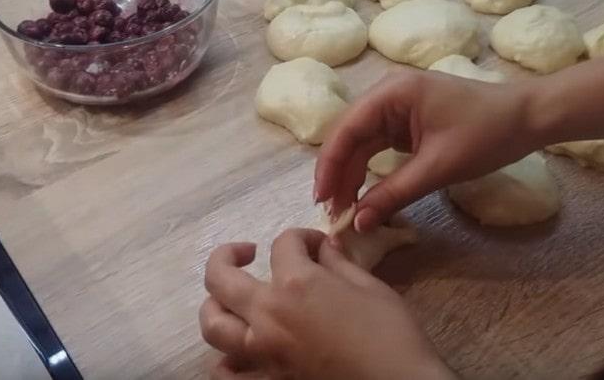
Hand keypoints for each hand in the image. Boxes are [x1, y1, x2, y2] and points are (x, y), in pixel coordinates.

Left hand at [199, 229, 454, 379]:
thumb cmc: (391, 335)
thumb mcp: (370, 288)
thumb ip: (339, 264)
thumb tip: (325, 247)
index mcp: (296, 283)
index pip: (283, 243)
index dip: (302, 237)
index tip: (318, 245)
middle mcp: (267, 314)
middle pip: (220, 276)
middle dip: (228, 254)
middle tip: (247, 252)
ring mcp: (261, 350)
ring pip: (211, 324)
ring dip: (215, 304)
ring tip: (232, 298)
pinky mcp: (267, 379)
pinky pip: (227, 373)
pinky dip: (225, 360)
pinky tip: (237, 352)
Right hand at [315, 68, 538, 231]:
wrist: (529, 119)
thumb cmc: (486, 135)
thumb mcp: (437, 168)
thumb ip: (393, 194)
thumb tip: (358, 223)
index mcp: (391, 93)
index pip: (346, 131)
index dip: (329, 167)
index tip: (321, 201)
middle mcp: (386, 94)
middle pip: (348, 137)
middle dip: (338, 175)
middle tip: (331, 212)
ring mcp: (395, 107)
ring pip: (360, 144)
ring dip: (351, 175)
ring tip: (344, 209)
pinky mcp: (404, 122)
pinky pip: (377, 147)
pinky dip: (369, 171)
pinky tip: (363, 194)